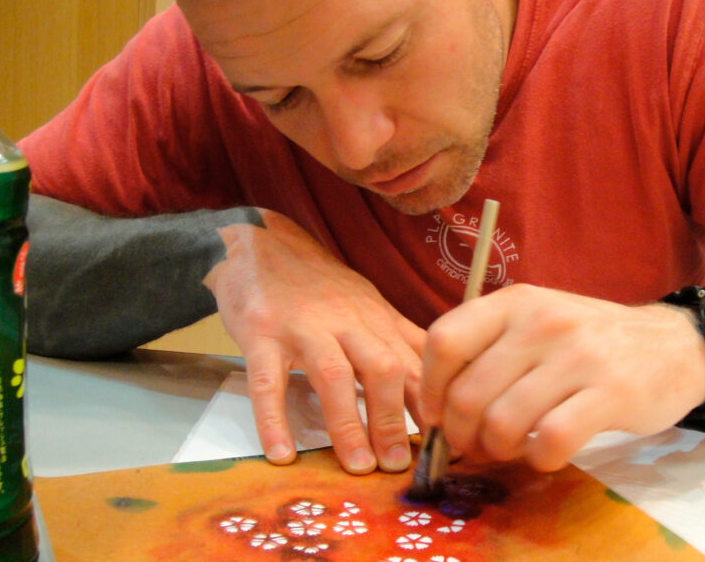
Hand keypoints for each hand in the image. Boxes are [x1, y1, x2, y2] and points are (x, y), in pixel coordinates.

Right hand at [204, 209, 424, 473]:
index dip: (432, 405)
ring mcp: (302, 326)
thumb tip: (441, 384)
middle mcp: (346, 321)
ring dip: (348, 423)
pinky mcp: (260, 332)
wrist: (261, 239)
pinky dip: (274, 420)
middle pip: (382, 367)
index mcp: (376, 319)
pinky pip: (267, 380)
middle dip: (394, 419)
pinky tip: (282, 454)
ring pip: (333, 374)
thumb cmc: (320, 284)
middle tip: (398, 464)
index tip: (443, 443)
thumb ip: (400, 342)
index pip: (414, 364)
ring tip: (358, 465)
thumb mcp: (368, 304)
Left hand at [418, 284, 704, 471]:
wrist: (673, 345)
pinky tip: (548, 452)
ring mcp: (578, 355)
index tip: (436, 416)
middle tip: (475, 446)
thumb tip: (431, 405)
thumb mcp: (536, 323)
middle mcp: (543, 321)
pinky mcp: (612, 392)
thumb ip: (487, 351)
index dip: (429, 388)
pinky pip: (551, 441)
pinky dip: (540, 459)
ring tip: (512, 449)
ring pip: (503, 422)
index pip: (444, 341)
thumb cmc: (590, 342)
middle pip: (468, 394)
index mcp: (516, 301)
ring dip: (498, 450)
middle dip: (461, 435)